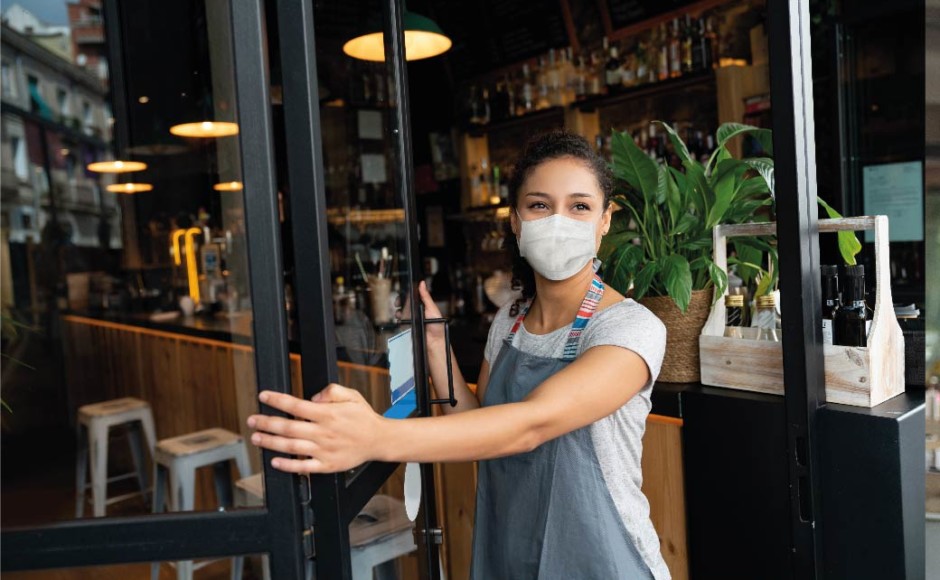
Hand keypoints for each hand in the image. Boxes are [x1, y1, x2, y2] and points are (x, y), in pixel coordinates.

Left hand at [247, 385, 387, 472]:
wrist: (379, 440)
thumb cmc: (363, 417)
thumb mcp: (351, 395)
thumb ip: (332, 391)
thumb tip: (313, 397)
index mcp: (328, 414)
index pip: (296, 405)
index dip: (277, 400)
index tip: (263, 396)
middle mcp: (323, 432)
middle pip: (288, 427)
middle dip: (266, 422)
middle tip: (252, 420)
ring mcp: (324, 450)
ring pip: (291, 447)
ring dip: (271, 442)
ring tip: (257, 438)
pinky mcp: (327, 465)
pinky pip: (303, 467)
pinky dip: (288, 466)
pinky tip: (275, 461)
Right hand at [397, 281, 444, 346]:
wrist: (435, 341)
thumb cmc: (437, 326)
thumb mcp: (432, 308)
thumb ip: (426, 296)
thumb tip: (422, 283)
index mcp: (423, 306)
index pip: (412, 297)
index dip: (406, 295)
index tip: (402, 293)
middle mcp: (416, 312)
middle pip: (405, 304)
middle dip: (400, 302)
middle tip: (398, 303)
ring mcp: (412, 320)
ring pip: (401, 313)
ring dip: (398, 311)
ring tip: (399, 312)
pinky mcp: (408, 327)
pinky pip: (400, 322)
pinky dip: (399, 320)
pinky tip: (400, 319)